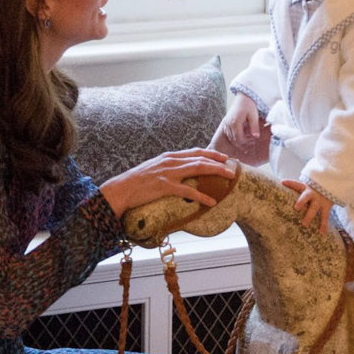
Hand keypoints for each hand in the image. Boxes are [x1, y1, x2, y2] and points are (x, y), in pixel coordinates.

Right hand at [99, 148, 235, 217]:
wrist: (121, 189)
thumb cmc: (136, 182)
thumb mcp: (154, 169)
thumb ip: (167, 167)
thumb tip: (180, 171)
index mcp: (169, 156)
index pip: (194, 152)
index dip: (210, 153)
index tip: (223, 157)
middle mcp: (170, 161)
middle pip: (200, 158)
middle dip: (218, 161)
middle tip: (232, 166)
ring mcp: (168, 173)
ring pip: (198, 169)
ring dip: (216, 172)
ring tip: (229, 177)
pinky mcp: (165, 186)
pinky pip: (188, 191)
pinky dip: (202, 196)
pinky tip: (211, 201)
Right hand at [210, 95, 270, 166]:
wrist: (242, 97)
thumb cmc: (249, 105)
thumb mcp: (253, 116)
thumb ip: (254, 127)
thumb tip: (256, 137)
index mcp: (235, 122)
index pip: (239, 138)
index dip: (246, 141)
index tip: (253, 140)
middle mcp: (228, 123)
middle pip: (234, 139)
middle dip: (243, 143)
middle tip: (251, 143)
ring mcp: (226, 123)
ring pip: (231, 138)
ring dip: (238, 141)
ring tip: (247, 142)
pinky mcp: (225, 123)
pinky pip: (228, 134)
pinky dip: (234, 137)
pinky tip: (241, 138)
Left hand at [282, 180, 333, 234]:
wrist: (328, 188)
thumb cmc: (310, 190)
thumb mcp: (303, 187)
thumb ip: (293, 189)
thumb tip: (278, 187)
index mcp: (304, 187)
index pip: (296, 184)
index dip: (290, 183)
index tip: (283, 182)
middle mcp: (312, 194)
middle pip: (306, 197)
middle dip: (301, 202)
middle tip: (296, 208)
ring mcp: (319, 201)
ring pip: (314, 208)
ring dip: (309, 216)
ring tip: (304, 225)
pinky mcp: (326, 207)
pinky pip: (325, 217)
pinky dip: (323, 225)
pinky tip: (321, 233)